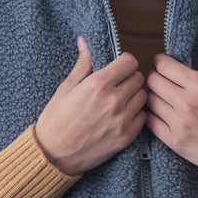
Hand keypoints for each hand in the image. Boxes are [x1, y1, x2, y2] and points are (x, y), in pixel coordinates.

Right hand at [35, 38, 146, 175]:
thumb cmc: (56, 120)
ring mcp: (122, 120)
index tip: (118, 67)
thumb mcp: (66, 88)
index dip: (124, 62)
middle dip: (129, 78)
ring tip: (120, 100)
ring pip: (143, 97)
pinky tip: (122, 115)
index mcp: (98, 85)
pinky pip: (143, 117)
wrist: (54, 155)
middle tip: (117, 85)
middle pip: (139, 78)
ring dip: (134, 95)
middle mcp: (114, 101)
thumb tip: (85, 42)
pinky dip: (136, 114)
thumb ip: (82, 64)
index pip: (130, 62)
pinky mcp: (126, 137)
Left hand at [146, 54, 197, 182]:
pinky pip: (150, 122)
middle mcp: (188, 101)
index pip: (163, 65)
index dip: (159, 63)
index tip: (160, 66)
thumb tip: (179, 64)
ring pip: (148, 100)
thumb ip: (195, 79)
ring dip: (152, 99)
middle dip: (154, 80)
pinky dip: (152, 116)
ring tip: (161, 101)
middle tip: (159, 84)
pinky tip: (160, 116)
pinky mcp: (174, 141)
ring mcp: (179, 122)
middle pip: (152, 81)